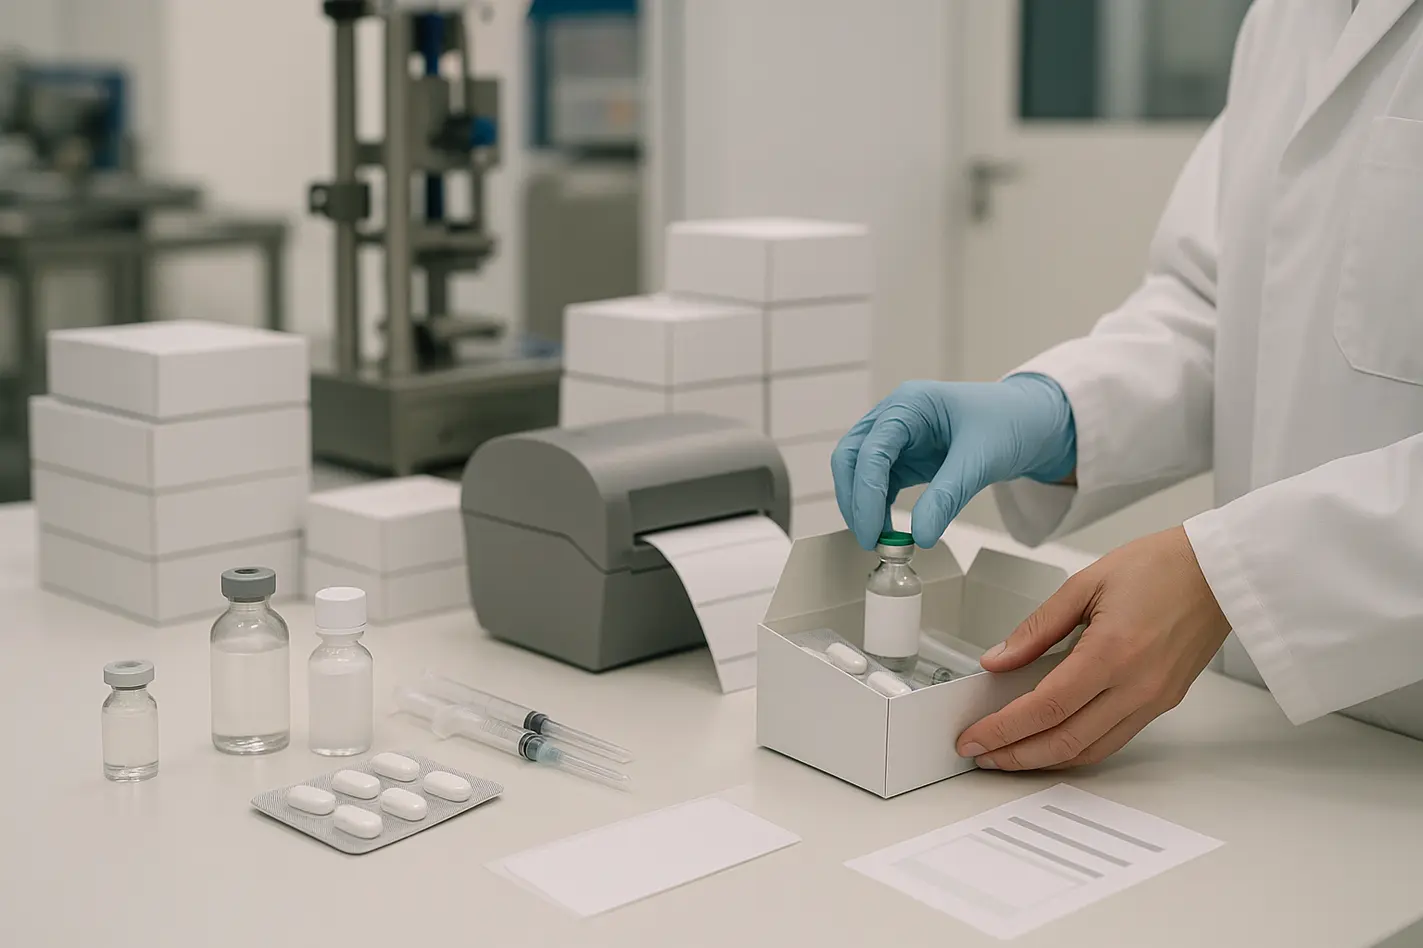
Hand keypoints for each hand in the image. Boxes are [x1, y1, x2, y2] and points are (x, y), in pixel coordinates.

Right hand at [830, 375, 1075, 549]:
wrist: (1032, 422)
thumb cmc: (1010, 424)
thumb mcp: (980, 460)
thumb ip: (947, 497)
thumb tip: (919, 538)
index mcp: (909, 404)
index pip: (871, 449)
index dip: (865, 493)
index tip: (871, 532)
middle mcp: (894, 416)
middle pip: (851, 457)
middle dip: (854, 499)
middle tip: (868, 538)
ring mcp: (897, 437)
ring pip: (858, 471)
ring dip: (861, 505)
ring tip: (878, 540)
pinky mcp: (904, 458)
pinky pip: (878, 484)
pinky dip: (877, 507)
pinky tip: (888, 530)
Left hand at [956, 526, 1230, 769]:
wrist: (1219, 571)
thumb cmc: (1162, 566)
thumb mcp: (1085, 583)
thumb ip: (1037, 628)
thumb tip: (999, 660)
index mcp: (1112, 652)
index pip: (1045, 708)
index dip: (1003, 729)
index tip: (973, 737)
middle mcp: (1136, 686)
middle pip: (1065, 740)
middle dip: (1016, 754)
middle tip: (980, 754)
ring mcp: (1153, 699)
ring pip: (1090, 750)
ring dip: (1044, 759)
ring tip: (1007, 753)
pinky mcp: (1162, 702)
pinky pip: (1113, 740)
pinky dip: (1076, 748)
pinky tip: (1051, 741)